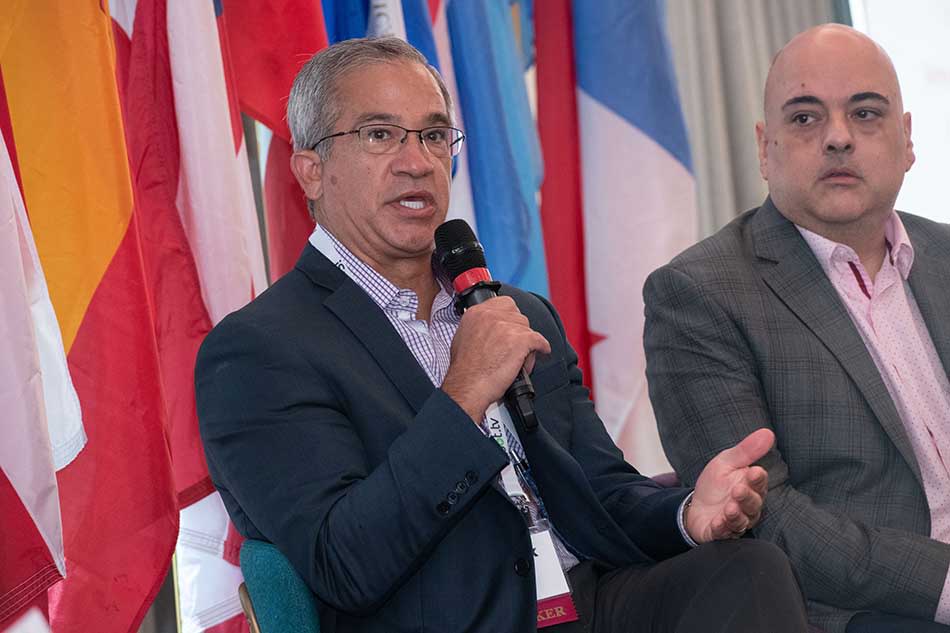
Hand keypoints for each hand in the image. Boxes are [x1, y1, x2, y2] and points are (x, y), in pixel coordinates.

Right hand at [441, 296, 550, 421]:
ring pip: (527, 328)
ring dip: (527, 342)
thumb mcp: (462, 339)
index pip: (504, 303)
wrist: (468, 387)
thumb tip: (490, 329)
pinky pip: (539, 340)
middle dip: (519, 330)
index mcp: (476, 313)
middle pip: (518, 316)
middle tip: (515, 345)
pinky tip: (541, 352)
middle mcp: (490, 316)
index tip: (512, 325)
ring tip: (519, 357)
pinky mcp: (519, 340)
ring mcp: (506, 326)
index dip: (511, 316)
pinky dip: (542, 347)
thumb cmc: (464, 371)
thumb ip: (478, 327)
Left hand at [684, 428, 772, 543]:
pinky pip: (723, 533)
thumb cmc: (716, 484)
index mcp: (751, 487)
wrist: (696, 506)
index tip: (755, 471)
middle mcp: (747, 507)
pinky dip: (721, 529)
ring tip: (729, 508)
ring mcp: (734, 521)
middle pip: (753, 504)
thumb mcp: (726, 462)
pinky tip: (718, 522)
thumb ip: (746, 451)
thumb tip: (768, 432)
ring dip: (736, 515)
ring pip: (741, 521)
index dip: (758, 479)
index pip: (759, 483)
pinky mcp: (719, 533)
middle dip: (747, 498)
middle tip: (738, 490)